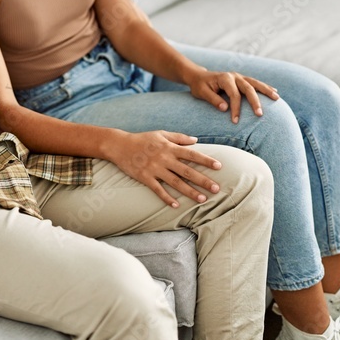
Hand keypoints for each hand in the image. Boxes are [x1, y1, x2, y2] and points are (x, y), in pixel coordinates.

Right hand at [102, 130, 223, 206]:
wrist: (120, 145)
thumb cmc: (142, 139)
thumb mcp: (161, 134)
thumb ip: (179, 137)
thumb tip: (196, 140)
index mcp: (169, 147)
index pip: (192, 154)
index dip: (206, 160)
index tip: (219, 166)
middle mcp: (164, 159)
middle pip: (187, 171)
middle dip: (203, 180)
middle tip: (216, 189)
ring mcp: (154, 169)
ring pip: (176, 182)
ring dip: (190, 192)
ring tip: (202, 199)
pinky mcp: (145, 177)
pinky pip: (158, 190)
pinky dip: (167, 198)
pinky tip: (176, 206)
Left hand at [186, 69, 278, 123]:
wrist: (198, 76)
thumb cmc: (199, 86)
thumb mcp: (201, 92)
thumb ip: (213, 99)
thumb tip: (224, 108)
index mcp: (224, 78)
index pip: (234, 94)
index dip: (235, 108)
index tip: (235, 121)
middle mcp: (234, 76)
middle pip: (248, 88)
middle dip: (255, 101)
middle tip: (260, 114)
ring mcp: (239, 76)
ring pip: (255, 83)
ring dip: (266, 91)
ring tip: (277, 99)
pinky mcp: (242, 79)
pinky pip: (255, 83)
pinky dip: (265, 87)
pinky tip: (275, 92)